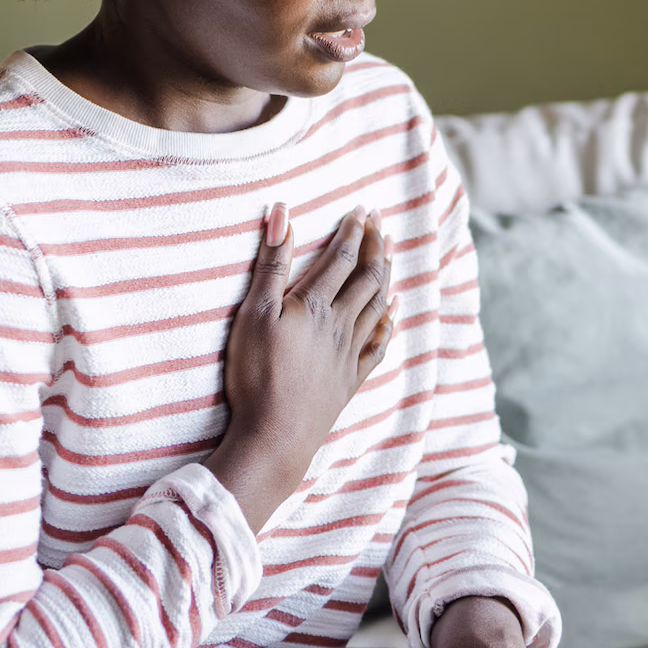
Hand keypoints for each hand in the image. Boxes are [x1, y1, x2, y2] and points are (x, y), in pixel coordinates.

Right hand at [207, 203, 394, 530]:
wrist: (275, 437)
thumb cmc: (257, 375)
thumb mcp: (254, 314)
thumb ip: (271, 265)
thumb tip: (283, 213)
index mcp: (315, 306)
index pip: (341, 258)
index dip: (352, 231)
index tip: (361, 210)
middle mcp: (340, 325)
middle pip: (367, 278)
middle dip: (375, 247)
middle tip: (380, 223)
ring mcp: (348, 354)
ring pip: (377, 306)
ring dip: (385, 276)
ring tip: (390, 256)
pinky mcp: (349, 379)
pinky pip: (378, 345)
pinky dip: (388, 323)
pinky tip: (392, 313)